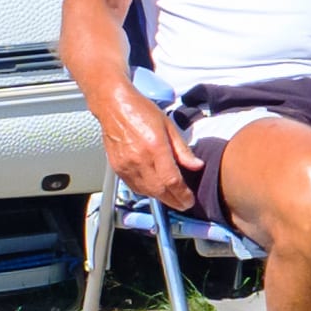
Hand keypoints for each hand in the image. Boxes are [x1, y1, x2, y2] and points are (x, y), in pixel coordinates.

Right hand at [101, 91, 200, 211]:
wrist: (114, 107)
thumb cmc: (141, 111)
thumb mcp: (169, 126)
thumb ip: (182, 150)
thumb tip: (197, 166)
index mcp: (155, 147)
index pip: (172, 180)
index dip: (182, 194)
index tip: (189, 200)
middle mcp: (139, 159)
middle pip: (159, 191)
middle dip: (174, 201)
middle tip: (184, 204)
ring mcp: (126, 166)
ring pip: (146, 192)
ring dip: (160, 198)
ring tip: (171, 197)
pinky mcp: (117, 169)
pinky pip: (134, 187)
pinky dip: (146, 192)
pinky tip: (154, 188)